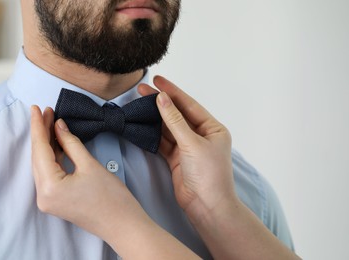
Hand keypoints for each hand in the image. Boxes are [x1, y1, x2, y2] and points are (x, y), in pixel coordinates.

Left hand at [30, 105, 144, 239]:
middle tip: (46, 112)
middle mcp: (43, 196)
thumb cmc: (112, 199)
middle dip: (42, 133)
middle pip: (38, 157)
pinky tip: (57, 143)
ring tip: (52, 123)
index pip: (39, 149)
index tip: (36, 108)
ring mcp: (49, 201)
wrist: (124, 225)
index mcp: (49, 187)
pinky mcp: (56, 201)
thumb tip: (59, 126)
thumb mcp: (90, 165)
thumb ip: (71, 143)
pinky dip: (53, 157)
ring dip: (47, 144)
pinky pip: (49, 174)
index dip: (38, 126)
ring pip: (43, 165)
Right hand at [139, 76, 236, 218]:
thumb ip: (175, 121)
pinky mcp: (177, 158)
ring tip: (139, 103)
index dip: (173, 92)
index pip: (189, 105)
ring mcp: (188, 147)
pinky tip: (143, 124)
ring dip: (155, 117)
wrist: (206, 206)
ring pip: (168, 127)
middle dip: (161, 102)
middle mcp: (201, 135)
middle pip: (177, 114)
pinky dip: (153, 134)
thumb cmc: (209, 175)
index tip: (157, 80)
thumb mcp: (192, 144)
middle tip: (143, 89)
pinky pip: (163, 141)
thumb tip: (162, 99)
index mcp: (213, 128)